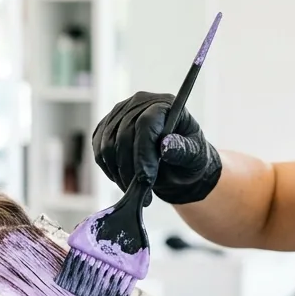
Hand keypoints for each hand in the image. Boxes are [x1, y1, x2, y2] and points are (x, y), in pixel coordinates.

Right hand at [92, 91, 221, 204]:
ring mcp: (119, 114)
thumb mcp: (195, 156)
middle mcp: (139, 103)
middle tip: (142, 192)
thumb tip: (166, 147)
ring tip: (135, 191)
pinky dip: (109, 170)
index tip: (146, 179)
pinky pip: (99, 151)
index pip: (146, 123)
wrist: (177, 163)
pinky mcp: (106, 128)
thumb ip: (183, 150)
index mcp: (164, 104)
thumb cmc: (189, 157)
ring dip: (119, 173)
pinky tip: (124, 180)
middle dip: (130, 169)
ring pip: (107, 145)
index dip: (143, 152)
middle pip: (123, 135)